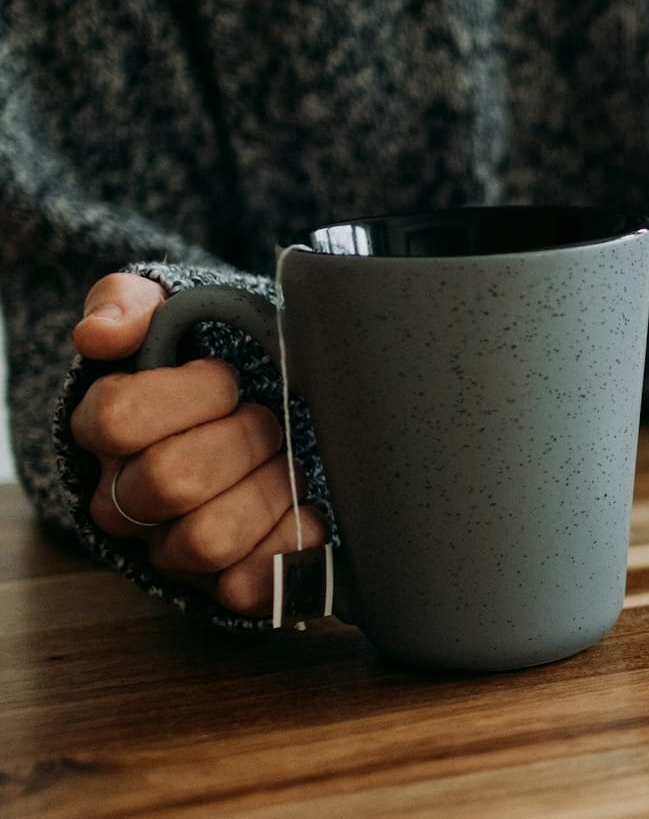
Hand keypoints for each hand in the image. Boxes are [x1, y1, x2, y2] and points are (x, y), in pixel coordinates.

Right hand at [69, 274, 327, 614]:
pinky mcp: (225, 581)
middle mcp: (125, 499)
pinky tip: (308, 509)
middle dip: (243, 438)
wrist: (262, 410)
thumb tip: (101, 333)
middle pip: (171, 481)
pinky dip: (290, 545)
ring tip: (286, 461)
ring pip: (209, 538)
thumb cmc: (213, 364)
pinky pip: (249, 585)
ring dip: (269, 489)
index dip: (191, 393)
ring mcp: (171, 546)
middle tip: (269, 418)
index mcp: (104, 431)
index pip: (119, 419)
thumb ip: (130, 303)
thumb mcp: (170, 313)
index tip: (228, 378)